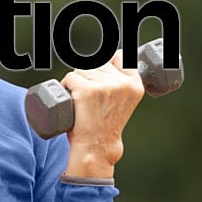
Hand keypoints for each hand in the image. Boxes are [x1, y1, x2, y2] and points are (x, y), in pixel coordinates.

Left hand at [61, 50, 144, 178]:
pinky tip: (73, 101)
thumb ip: (121, 82)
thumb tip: (111, 55)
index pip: (120, 56)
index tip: (101, 76)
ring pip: (81, 69)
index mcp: (135, 84)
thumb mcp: (124, 100)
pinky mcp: (87, 90)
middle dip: (89, 76)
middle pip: (96, 63)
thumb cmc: (105, 125)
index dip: (107, 63)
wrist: (97, 146)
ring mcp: (105, 86)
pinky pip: (70, 77)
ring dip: (76, 81)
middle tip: (90, 97)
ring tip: (82, 100)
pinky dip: (66, 87)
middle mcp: (122, 83)